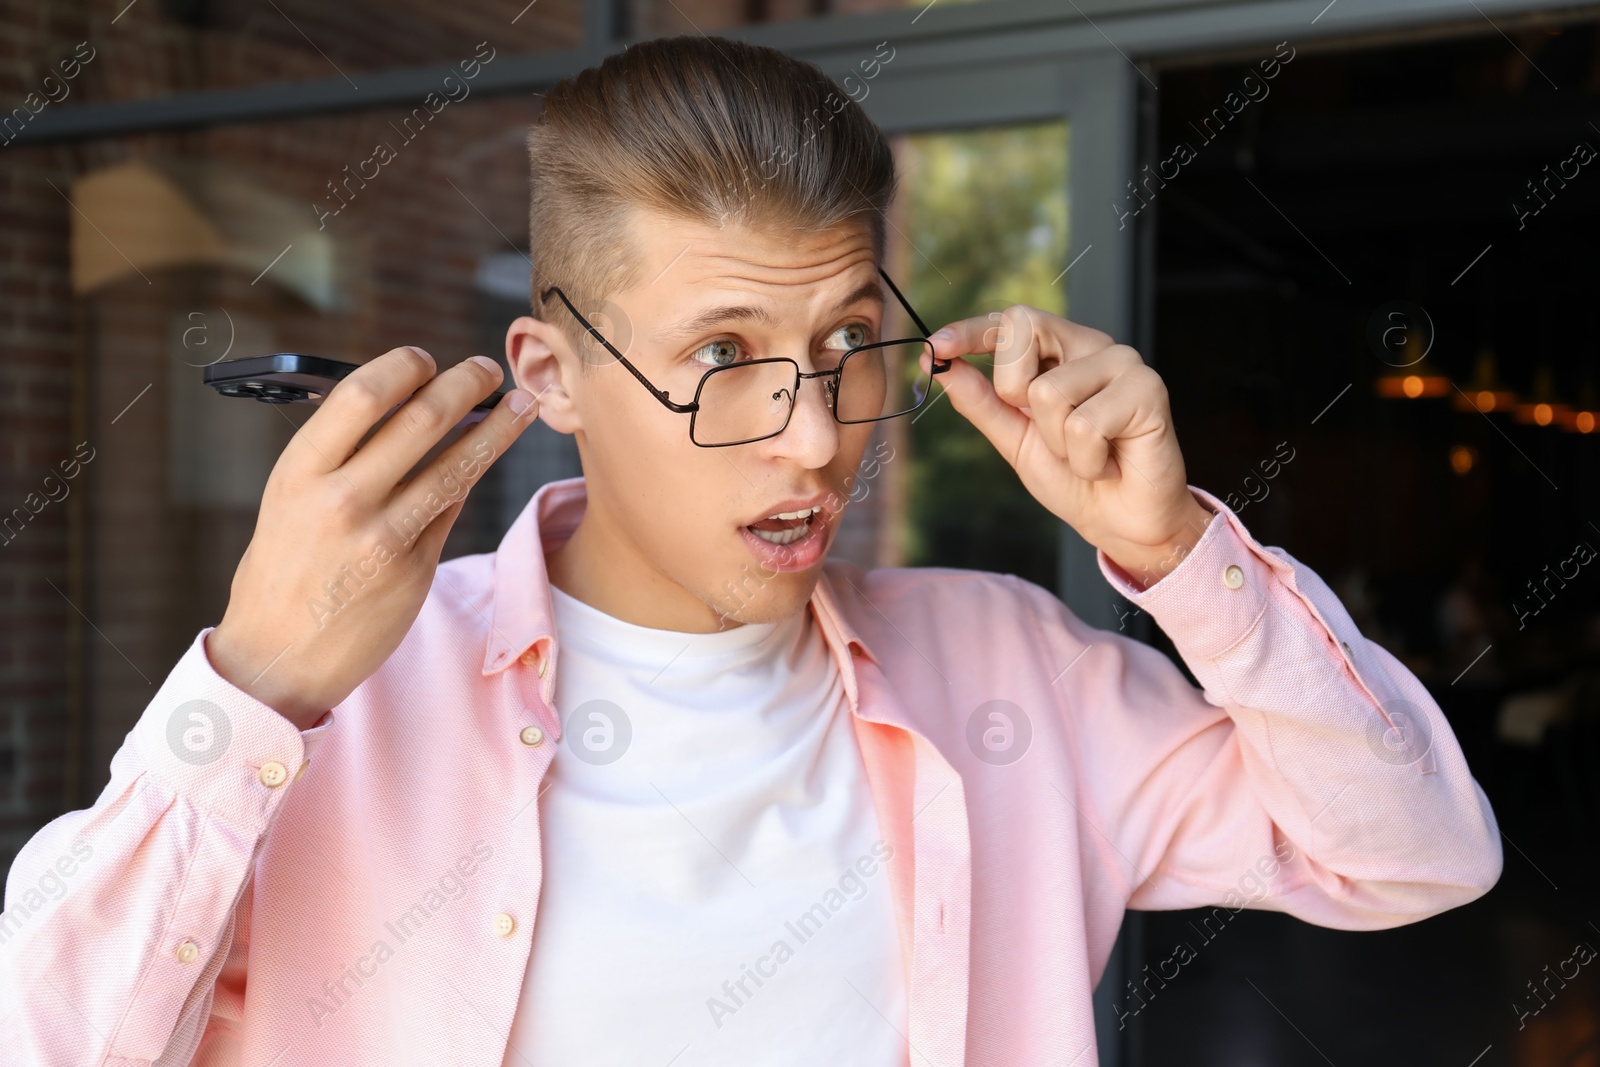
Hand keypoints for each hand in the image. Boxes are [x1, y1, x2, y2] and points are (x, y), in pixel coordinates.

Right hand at [206, 347, 539, 729]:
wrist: (277, 658)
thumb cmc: (282, 569)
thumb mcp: (288, 500)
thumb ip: (337, 457)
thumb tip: (397, 403)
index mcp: (299, 473)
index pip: (362, 396)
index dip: (403, 367)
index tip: (424, 358)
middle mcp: (341, 500)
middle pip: (421, 420)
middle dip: (464, 384)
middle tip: (487, 368)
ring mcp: (383, 537)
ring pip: (456, 465)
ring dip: (497, 428)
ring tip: (520, 405)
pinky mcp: (415, 569)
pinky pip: (453, 508)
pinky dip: (472, 475)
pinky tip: (488, 454)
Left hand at [924, 306, 1212, 589]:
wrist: (1120, 523)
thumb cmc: (1073, 479)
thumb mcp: (1014, 439)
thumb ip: (981, 402)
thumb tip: (940, 367)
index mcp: (1059, 352)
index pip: (1011, 322)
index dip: (972, 330)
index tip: (937, 346)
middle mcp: (1090, 347)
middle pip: (1023, 331)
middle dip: (1014, 392)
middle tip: (1048, 432)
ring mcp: (1122, 363)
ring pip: (1049, 391)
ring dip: (1058, 444)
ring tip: (1086, 454)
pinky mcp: (1148, 389)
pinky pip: (1085, 425)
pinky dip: (1085, 460)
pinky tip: (1107, 463)